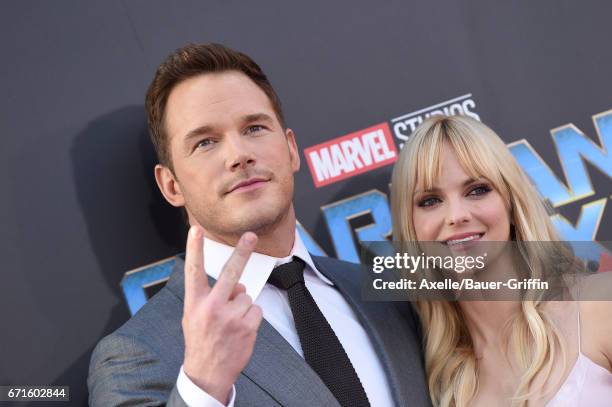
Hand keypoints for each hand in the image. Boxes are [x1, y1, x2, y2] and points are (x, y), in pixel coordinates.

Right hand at [182, 226, 262, 403]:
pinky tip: (240, 330)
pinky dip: (251, 317)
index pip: (193, 271)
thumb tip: (238, 284)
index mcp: (195, 303)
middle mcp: (211, 307)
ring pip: (246, 296)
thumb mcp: (193, 316)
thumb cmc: (201, 339)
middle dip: (242, 252)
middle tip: (251, 236)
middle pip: (231, 273)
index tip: (196, 230)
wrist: (208, 372)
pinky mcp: (247, 327)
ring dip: (242, 306)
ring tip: (231, 323)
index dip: (195, 249)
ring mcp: (230, 318)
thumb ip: (212, 296)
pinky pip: (256, 310)